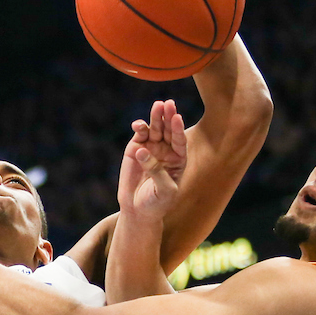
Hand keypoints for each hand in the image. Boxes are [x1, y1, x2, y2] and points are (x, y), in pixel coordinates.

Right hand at [117, 100, 186, 220]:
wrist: (138, 210)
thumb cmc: (156, 203)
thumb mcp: (163, 191)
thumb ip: (156, 171)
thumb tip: (142, 150)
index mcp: (178, 159)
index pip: (180, 141)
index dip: (178, 129)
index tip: (177, 118)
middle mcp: (166, 150)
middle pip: (168, 130)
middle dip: (168, 117)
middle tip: (168, 104)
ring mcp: (151, 148)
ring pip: (154, 129)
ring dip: (155, 118)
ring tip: (157, 106)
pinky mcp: (135, 149)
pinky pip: (139, 135)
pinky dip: (139, 128)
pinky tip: (138, 124)